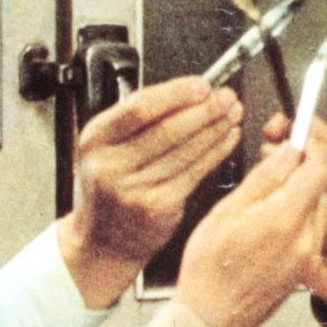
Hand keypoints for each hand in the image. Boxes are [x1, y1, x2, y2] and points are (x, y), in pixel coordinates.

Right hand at [61, 76, 243, 306]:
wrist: (101, 241)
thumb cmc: (109, 189)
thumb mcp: (106, 149)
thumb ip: (136, 122)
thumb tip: (186, 93)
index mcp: (95, 140)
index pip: (139, 108)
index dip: (176, 94)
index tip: (201, 85)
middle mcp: (110, 165)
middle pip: (167, 129)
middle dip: (204, 109)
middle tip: (226, 97)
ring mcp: (133, 190)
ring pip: (184, 151)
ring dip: (214, 129)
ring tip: (232, 114)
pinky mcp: (157, 208)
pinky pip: (194, 174)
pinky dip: (215, 153)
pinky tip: (226, 140)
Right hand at [175, 143, 326, 326]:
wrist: (209, 319)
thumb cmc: (208, 268)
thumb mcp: (228, 211)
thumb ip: (265, 178)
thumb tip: (288, 151)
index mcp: (285, 218)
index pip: (317, 169)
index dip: (309, 150)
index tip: (295, 143)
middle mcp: (304, 239)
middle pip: (320, 190)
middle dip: (303, 174)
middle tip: (277, 170)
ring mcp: (305, 258)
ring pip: (317, 213)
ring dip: (300, 200)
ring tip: (267, 204)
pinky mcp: (302, 272)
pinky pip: (310, 236)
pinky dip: (297, 224)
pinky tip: (268, 230)